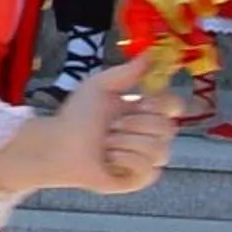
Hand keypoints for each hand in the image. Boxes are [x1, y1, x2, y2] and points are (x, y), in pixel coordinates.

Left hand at [0, 50, 178, 196]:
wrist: (57, 144)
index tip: (141, 102)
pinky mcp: (139, 178)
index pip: (174, 106)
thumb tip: (150, 53)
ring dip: (125, 143)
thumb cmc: (76, 117)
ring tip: (105, 143)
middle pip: (168, 128)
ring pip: (159, 150)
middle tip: (111, 126)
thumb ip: (127, 71)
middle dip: (134, 124)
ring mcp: (146, 158)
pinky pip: (148, 169)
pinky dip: (124, 160)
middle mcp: (150, 135)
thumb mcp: (100, 87)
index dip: (162, 104)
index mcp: (144, 112)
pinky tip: (108, 159)